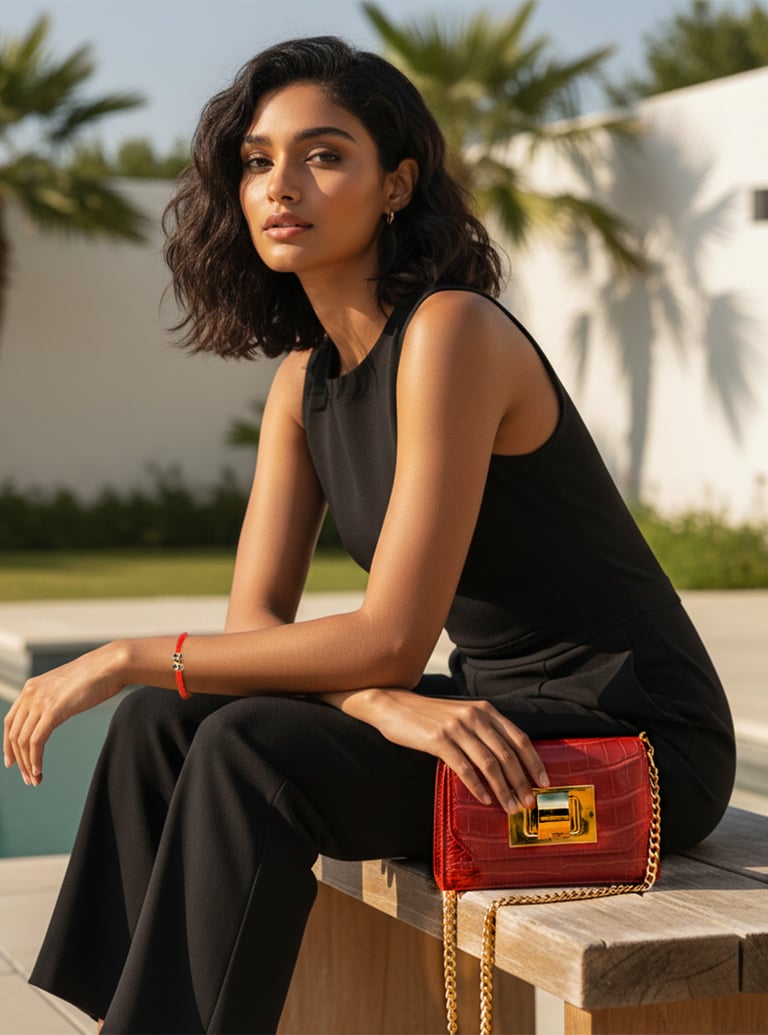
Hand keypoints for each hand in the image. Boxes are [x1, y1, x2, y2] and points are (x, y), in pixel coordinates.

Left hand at [3, 642, 127, 786]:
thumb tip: (53, 716)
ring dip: (27, 764)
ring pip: (23, 741)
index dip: (8, 744)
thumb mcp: (66, 688)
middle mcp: (30, 693)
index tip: (13, 762)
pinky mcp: (52, 710)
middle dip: (19, 760)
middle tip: (28, 778)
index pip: (10, 722)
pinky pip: (36, 741)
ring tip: (35, 779)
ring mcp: (40, 701)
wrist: (109, 665)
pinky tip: (40, 770)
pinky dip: (35, 759)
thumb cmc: (96, 675)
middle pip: (14, 734)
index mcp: (31, 688)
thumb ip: (53, 700)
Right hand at [324, 688, 548, 812]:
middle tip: (529, 803)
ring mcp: (457, 727)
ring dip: (503, 789)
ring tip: (510, 807)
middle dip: (522, 782)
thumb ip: (483, 732)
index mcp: (485, 710)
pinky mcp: (439, 739)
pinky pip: (464, 767)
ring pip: (489, 763)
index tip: (543, 782)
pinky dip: (478, 786)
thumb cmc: (430, 717)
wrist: (394, 705)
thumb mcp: (462, 716)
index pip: (519, 738)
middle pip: (507, 754)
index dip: (534, 762)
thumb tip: (508, 763)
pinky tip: (485, 799)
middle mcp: (475, 716)